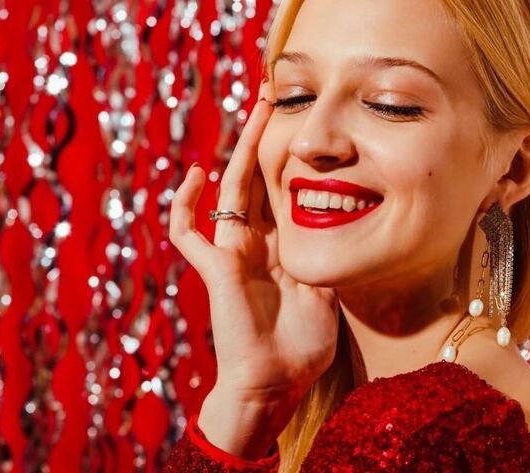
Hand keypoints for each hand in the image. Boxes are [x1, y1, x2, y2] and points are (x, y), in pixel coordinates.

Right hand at [169, 80, 339, 405]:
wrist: (276, 384)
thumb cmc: (302, 348)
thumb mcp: (327, 296)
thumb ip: (326, 262)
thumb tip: (344, 235)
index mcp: (284, 248)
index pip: (285, 192)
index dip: (291, 160)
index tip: (305, 128)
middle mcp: (258, 243)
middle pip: (259, 179)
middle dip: (267, 138)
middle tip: (276, 96)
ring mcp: (234, 253)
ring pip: (231, 190)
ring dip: (242, 148)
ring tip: (258, 107)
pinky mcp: (215, 269)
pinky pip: (189, 233)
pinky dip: (185, 206)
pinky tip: (195, 176)